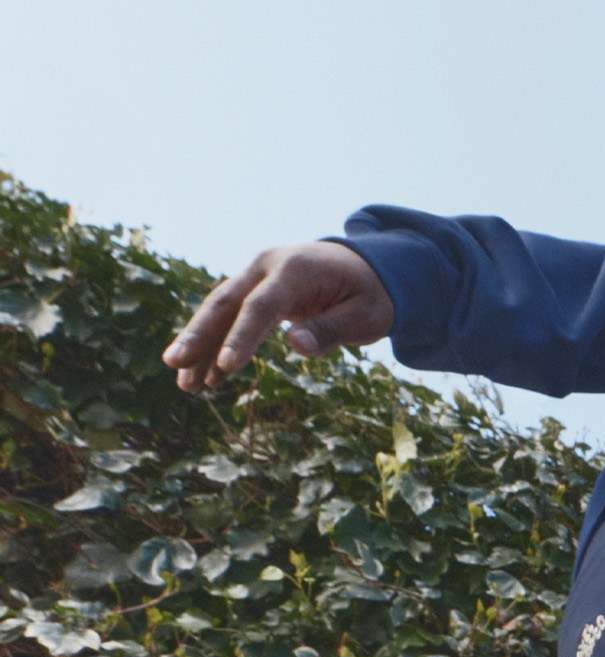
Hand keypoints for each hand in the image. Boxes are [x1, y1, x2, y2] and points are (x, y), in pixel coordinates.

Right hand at [163, 243, 394, 391]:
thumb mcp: (365, 315)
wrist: (366, 265)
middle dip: (199, 335)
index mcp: (294, 269)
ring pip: (220, 310)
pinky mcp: (255, 290)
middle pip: (226, 302)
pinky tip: (206, 377)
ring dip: (200, 345)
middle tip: (175, 365)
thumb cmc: (370, 294)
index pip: (261, 306)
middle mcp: (267, 266)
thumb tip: (295, 345)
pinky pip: (231, 317)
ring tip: (184, 384)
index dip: (242, 336)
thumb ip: (330, 329)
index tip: (227, 367)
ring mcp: (257, 276)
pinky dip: (217, 346)